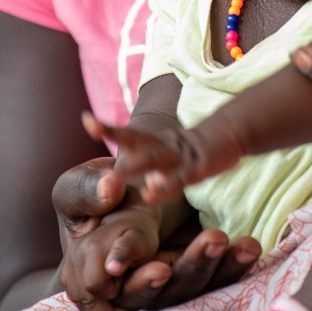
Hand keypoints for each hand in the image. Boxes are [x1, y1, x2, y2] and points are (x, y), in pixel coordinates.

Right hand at [52, 158, 261, 308]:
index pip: (116, 292)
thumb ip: (85, 192)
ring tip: (225, 237)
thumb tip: (109, 189)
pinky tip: (249, 247)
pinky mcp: (192, 269)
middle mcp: (132, 286)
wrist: (124, 186)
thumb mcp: (77, 189)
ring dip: (213, 264)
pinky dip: (233, 262)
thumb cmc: (92, 195)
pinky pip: (216, 275)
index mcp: (96, 276)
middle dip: (187, 269)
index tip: (159, 268)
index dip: (139, 283)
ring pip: (190, 285)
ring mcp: (165, 280)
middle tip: (210, 241)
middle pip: (159, 294)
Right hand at [58, 202, 163, 306]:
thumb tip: (112, 268)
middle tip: (122, 289)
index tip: (125, 289)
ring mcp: (70, 257)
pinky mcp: (68, 265)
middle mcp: (76, 250)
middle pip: (81, 294)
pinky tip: (104, 292)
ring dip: (94, 301)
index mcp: (92, 246)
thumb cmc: (140, 237)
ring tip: (115, 289)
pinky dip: (87, 298)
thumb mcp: (141, 243)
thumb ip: (128, 253)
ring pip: (76, 295)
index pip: (94, 286)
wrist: (131, 224)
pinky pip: (73, 292)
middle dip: (102, 300)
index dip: (112, 292)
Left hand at [82, 112, 244, 203]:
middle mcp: (161, 146)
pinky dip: (163, 186)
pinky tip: (150, 192)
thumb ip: (139, 163)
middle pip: (135, 138)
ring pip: (155, 158)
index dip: (106, 128)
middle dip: (113, 134)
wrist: (225, 136)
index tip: (86, 119)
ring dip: (136, 163)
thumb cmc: (186, 152)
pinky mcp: (196, 168)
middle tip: (91, 126)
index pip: (125, 133)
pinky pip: (178, 179)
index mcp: (152, 142)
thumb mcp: (160, 152)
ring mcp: (179, 156)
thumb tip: (113, 176)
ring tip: (117, 172)